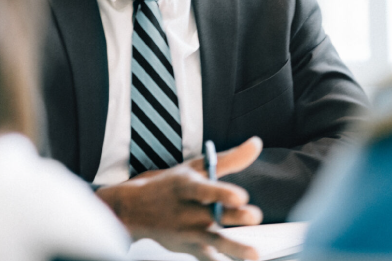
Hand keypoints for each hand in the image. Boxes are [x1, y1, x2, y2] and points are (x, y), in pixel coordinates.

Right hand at [96, 137, 263, 260]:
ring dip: (235, 248)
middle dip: (234, 216)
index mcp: (187, 186)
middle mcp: (187, 210)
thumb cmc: (171, 185)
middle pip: (213, 215)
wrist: (135, 210)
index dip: (221, 193)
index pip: (204, 189)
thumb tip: (256, 143)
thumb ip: (230, 159)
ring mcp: (188, 232)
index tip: (241, 197)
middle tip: (255, 216)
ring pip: (214, 241)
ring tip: (255, 254)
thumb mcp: (196, 168)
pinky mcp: (189, 248)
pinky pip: (207, 259)